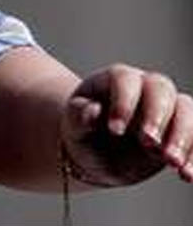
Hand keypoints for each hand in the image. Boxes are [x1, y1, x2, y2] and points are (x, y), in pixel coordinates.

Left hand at [65, 64, 192, 185]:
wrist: (99, 152)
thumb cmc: (84, 132)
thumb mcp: (74, 126)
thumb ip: (79, 116)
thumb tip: (91, 111)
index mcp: (115, 80)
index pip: (125, 79)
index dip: (123, 102)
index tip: (114, 131)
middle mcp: (145, 88)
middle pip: (161, 88)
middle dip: (157, 116)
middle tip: (148, 144)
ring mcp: (168, 108)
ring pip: (186, 109)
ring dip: (184, 137)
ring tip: (172, 164)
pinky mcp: (183, 130)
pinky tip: (187, 175)